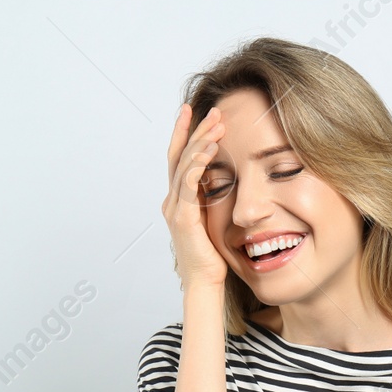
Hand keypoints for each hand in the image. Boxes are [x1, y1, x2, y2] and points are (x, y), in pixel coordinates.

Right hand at [162, 103, 229, 290]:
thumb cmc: (210, 255)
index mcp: (177, 200)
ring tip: (217, 123)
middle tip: (212, 109)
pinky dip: (198, 163)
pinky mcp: (183, 218)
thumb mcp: (210, 218)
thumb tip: (220, 176)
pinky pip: (188, 184)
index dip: (184, 133)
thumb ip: (209, 197)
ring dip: (200, 141)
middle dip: (193, 129)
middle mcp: (171, 201)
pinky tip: (210, 149)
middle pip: (178, 156)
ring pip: (184, 165)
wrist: (204, 281)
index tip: (194, 111)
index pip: (179, 159)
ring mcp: (174, 209)